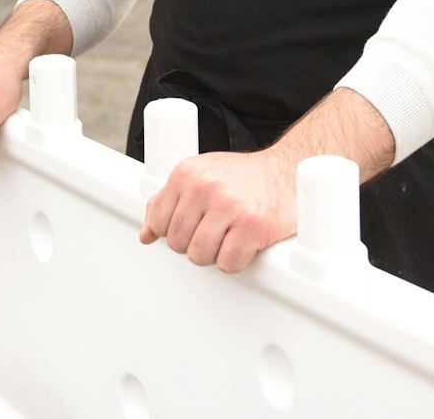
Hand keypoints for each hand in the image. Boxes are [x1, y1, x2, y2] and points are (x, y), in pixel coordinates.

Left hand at [140, 148, 296, 272]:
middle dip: (196, 243)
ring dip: (216, 253)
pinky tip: (245, 243)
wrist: (287, 171)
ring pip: (199, 255)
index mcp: (187, 173)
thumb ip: (169, 202)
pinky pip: (227, 262)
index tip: (194, 225)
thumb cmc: (243, 178)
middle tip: (217, 230)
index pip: (158, 222)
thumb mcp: (200, 177)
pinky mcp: (252, 227)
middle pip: (178, 243)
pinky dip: (236, 260)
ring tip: (231, 235)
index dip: (174, 232)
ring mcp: (229, 206)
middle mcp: (205, 186)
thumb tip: (146, 234)